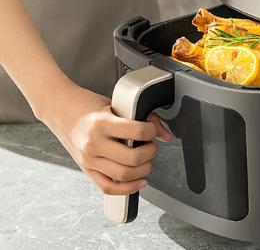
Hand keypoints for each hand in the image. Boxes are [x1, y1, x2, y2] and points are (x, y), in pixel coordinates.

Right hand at [39, 81, 172, 194]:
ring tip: (146, 160)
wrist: (60, 109)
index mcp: (102, 123)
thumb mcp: (116, 105)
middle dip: (150, 152)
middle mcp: (93, 144)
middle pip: (133, 158)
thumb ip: (143, 117)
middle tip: (150, 145)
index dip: (153, 131)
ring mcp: (88, 160)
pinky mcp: (86, 170)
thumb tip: (165, 134)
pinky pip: (109, 187)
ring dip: (143, 170)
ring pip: (124, 175)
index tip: (153, 130)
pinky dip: (128, 189)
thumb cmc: (88, 105)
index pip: (138, 131)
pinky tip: (140, 182)